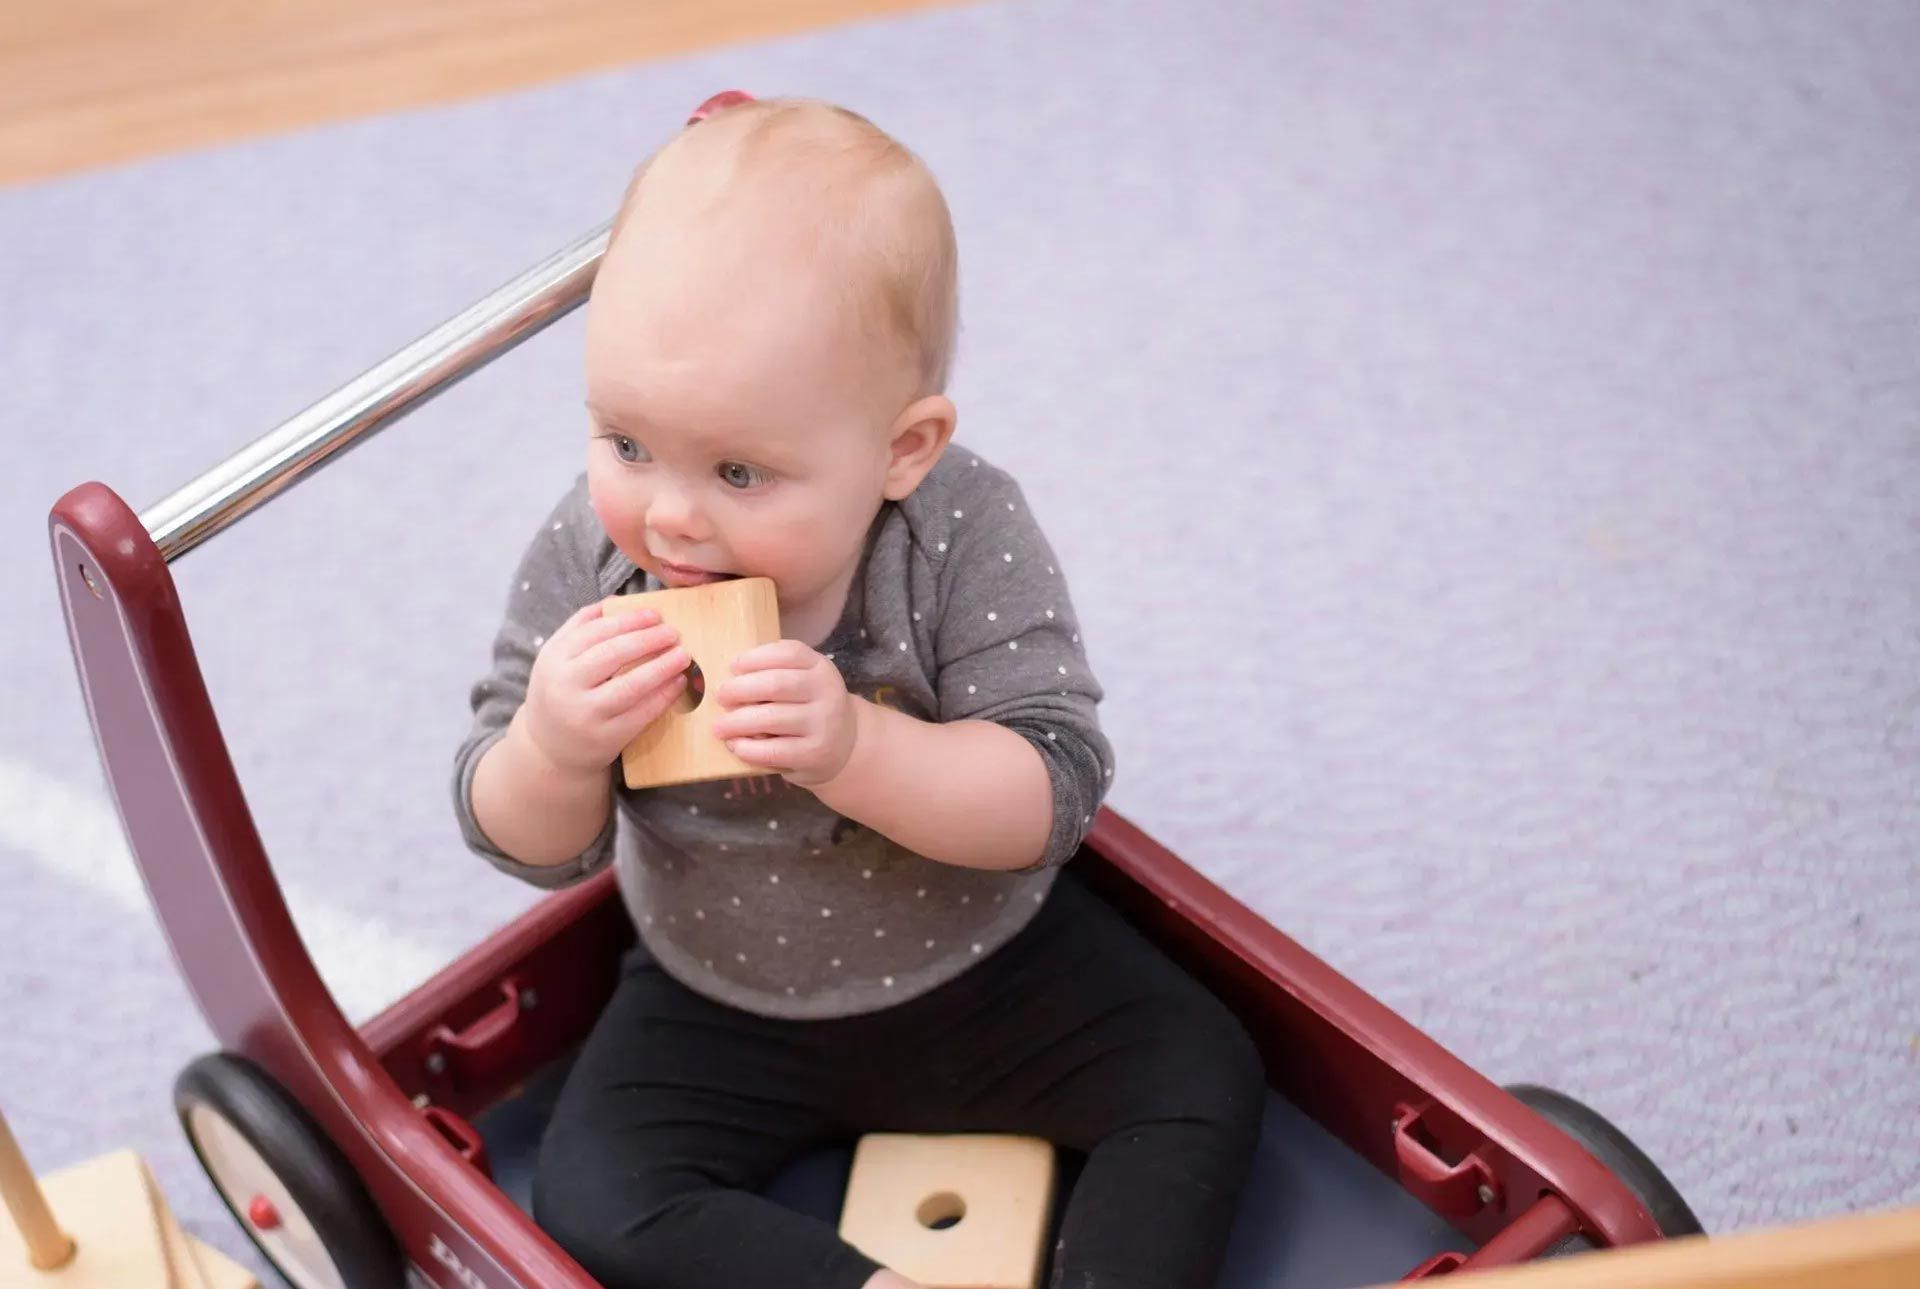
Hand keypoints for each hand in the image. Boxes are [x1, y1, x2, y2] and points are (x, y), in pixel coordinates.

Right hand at [519, 602, 688, 774]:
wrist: (548, 749)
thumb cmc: (560, 693)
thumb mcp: (557, 658)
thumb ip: (581, 627)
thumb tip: (618, 601)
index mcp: (553, 658)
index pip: (595, 631)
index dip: (629, 620)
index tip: (656, 615)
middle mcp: (566, 686)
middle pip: (613, 655)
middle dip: (648, 640)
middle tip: (673, 633)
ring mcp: (586, 714)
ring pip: (630, 686)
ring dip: (662, 667)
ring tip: (683, 655)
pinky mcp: (606, 738)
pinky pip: (641, 714)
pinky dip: (664, 696)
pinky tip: (678, 683)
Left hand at [710, 640, 859, 786]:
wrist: (846, 747)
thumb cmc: (810, 709)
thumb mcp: (805, 683)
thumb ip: (775, 674)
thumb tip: (729, 680)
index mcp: (820, 667)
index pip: (788, 653)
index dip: (756, 657)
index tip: (733, 667)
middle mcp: (827, 692)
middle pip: (775, 684)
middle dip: (739, 689)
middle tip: (720, 697)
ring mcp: (823, 723)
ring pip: (771, 718)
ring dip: (737, 722)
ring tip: (719, 727)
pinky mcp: (815, 753)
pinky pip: (774, 750)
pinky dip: (748, 748)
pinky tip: (736, 746)